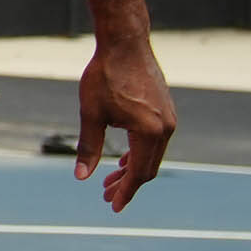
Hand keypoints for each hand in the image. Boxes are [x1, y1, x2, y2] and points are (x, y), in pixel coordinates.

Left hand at [78, 31, 176, 210]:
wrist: (125, 44)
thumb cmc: (105, 76)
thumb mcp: (91, 115)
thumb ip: (89, 148)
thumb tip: (81, 177)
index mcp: (149, 132)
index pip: (139, 174)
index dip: (126, 192)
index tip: (113, 206)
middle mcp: (165, 128)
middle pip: (148, 168)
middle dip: (127, 184)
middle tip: (106, 196)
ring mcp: (169, 119)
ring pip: (152, 155)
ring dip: (132, 169)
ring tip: (110, 180)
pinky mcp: (166, 110)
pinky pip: (155, 141)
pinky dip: (139, 153)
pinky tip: (123, 159)